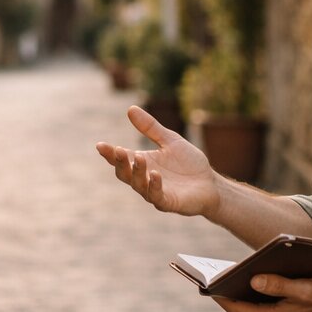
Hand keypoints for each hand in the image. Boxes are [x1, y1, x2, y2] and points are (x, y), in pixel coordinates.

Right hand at [95, 105, 223, 217]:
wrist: (211, 183)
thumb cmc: (189, 163)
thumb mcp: (170, 140)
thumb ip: (150, 128)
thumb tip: (130, 109)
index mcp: (142, 163)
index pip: (121, 159)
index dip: (110, 153)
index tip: (100, 145)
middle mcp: (144, 179)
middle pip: (124, 173)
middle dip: (119, 163)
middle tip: (117, 151)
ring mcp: (154, 192)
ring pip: (138, 185)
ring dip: (137, 172)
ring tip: (139, 158)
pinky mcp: (168, 202)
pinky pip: (157, 196)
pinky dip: (154, 185)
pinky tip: (156, 174)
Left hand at [214, 275, 311, 311]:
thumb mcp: (304, 288)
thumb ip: (278, 285)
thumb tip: (252, 280)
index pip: (238, 310)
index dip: (222, 298)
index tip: (207, 285)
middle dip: (228, 297)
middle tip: (214, 281)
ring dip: (243, 299)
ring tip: (230, 280)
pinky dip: (257, 301)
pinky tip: (256, 286)